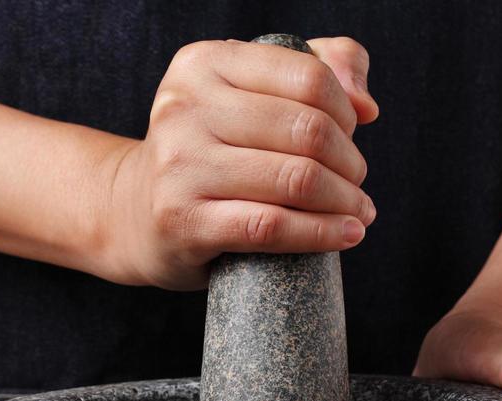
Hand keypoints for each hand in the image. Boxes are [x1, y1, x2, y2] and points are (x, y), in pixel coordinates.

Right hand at [100, 38, 379, 289]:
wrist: (135, 212)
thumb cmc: (211, 151)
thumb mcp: (251, 93)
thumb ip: (319, 70)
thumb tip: (365, 105)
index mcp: (203, 64)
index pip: (308, 77)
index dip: (346, 112)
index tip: (351, 137)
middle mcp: (184, 108)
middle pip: (307, 130)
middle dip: (350, 162)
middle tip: (356, 183)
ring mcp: (179, 166)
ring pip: (295, 180)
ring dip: (345, 201)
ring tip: (358, 212)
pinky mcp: (183, 221)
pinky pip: (272, 228)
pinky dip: (322, 233)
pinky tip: (347, 235)